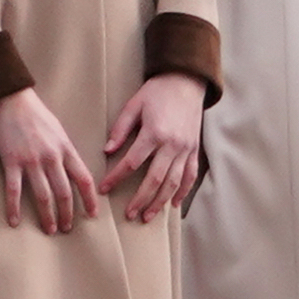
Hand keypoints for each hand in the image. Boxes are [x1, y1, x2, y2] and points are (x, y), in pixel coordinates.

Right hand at [0, 86, 99, 232]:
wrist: (10, 98)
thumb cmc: (35, 113)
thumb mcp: (58, 130)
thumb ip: (65, 150)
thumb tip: (71, 167)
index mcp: (66, 148)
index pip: (84, 179)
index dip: (90, 199)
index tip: (92, 214)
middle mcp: (52, 157)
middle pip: (64, 192)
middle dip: (68, 214)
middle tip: (67, 229)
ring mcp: (31, 160)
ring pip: (43, 195)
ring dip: (47, 216)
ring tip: (50, 230)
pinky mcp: (11, 161)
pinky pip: (14, 190)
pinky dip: (14, 208)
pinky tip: (14, 222)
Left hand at [97, 72, 207, 220]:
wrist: (186, 82)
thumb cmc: (157, 92)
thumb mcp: (134, 105)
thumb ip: (121, 129)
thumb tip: (107, 150)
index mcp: (154, 133)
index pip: (131, 163)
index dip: (116, 178)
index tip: (104, 189)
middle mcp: (172, 144)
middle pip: (154, 179)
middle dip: (140, 200)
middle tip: (129, 214)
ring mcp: (185, 149)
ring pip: (173, 182)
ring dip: (160, 202)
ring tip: (148, 216)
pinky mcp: (194, 150)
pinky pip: (190, 175)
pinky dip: (183, 191)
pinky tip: (174, 204)